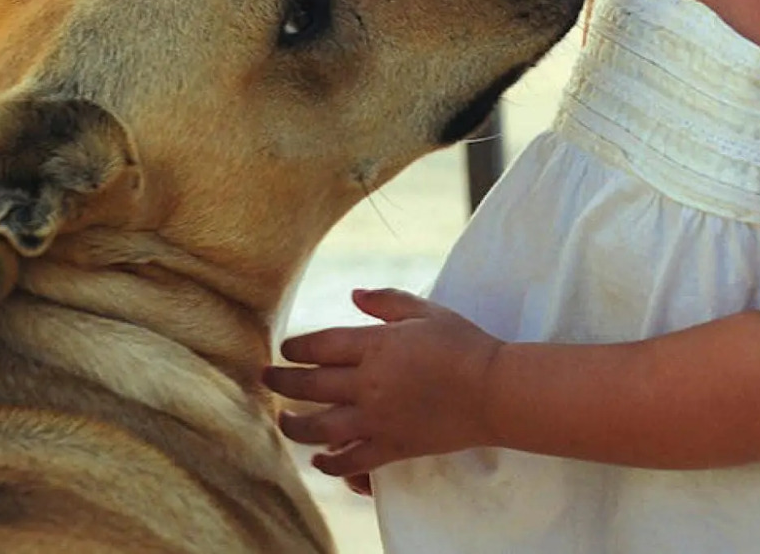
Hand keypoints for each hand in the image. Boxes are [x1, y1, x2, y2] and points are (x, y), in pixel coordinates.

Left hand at [262, 288, 501, 477]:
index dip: (296, 347)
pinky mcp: (392, 447)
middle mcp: (369, 384)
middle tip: (265, 378)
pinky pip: (351, 461)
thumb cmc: (463, 344)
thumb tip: (352, 295)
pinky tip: (319, 460)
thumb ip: (386, 302)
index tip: (285, 348)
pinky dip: (330, 464)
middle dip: (281, 382)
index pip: (320, 345)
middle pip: (309, 386)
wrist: (493, 390)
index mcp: (376, 346)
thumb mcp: (427, 311)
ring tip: (282, 421)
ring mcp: (378, 419)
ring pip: (319, 428)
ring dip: (294, 426)